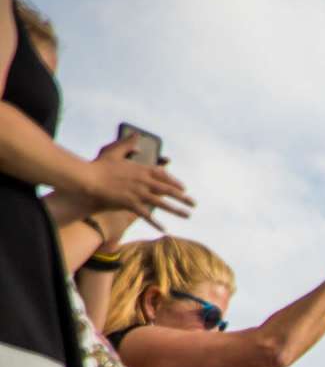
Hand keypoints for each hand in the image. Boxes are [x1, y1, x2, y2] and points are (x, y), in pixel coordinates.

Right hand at [73, 145, 191, 223]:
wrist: (88, 178)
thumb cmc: (98, 165)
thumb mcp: (113, 151)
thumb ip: (127, 145)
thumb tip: (138, 137)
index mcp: (140, 169)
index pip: (163, 175)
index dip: (175, 182)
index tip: (183, 188)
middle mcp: (142, 181)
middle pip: (168, 190)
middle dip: (183, 197)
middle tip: (194, 203)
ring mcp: (137, 193)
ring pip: (162, 203)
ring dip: (177, 210)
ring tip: (188, 215)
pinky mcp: (130, 203)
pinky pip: (146, 215)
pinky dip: (155, 222)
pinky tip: (165, 229)